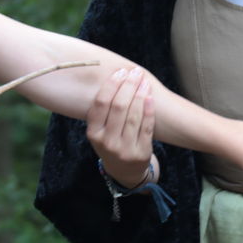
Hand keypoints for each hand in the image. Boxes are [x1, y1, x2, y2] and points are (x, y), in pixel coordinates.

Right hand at [85, 67, 155, 187]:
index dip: (111, 85)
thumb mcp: (99, 131)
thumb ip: (104, 110)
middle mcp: (106, 142)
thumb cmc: (111, 142)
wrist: (124, 171)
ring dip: (140, 94)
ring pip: (133, 116)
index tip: (120, 72)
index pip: (100, 104)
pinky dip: (149, 109)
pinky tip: (150, 96)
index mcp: (93, 133)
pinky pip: (146, 127)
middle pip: (118, 107)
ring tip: (144, 81)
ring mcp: (124, 149)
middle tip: (135, 72)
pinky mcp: (141, 153)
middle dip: (128, 86)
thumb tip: (115, 75)